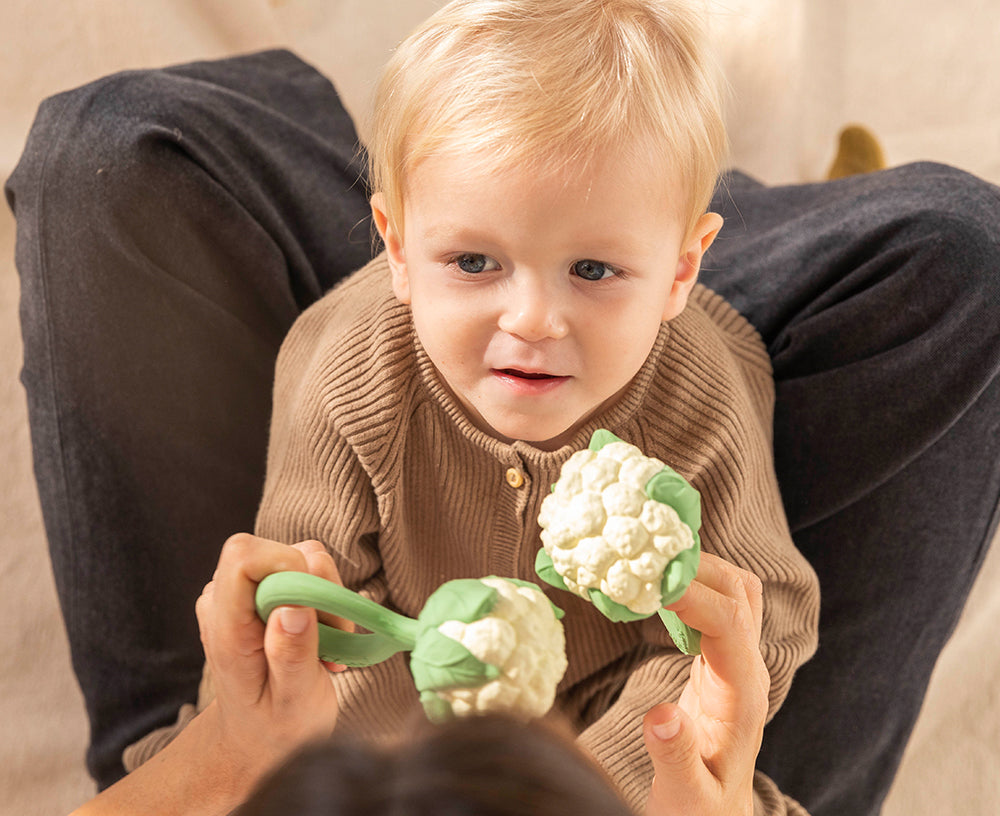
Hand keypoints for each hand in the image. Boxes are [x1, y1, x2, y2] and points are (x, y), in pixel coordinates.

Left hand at [195, 533, 346, 779]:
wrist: (257, 735)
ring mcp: (242, 592)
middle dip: (318, 586)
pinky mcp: (263, 588)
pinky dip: (323, 598)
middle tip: (331, 635)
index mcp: (226, 627)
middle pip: (278, 552)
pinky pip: (304, 567)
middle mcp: (226, 599)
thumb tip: (293, 607)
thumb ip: (291, 655)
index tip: (317, 609)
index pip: (243, 557)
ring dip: (325, 595)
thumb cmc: (275, 726)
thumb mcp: (293, 703)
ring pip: (299, 556)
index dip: (287, 566)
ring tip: (325, 644)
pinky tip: (321, 637)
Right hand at [643, 552, 768, 815]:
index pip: (728, 623)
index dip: (692, 593)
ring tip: (647, 561)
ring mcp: (738, 661)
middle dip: (694, 564)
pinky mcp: (721, 659)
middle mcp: (747, 670)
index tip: (647, 579)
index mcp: (741, 697)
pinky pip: (717, 603)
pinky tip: (655, 584)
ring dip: (697, 566)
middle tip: (639, 555)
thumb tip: (660, 716)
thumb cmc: (699, 810)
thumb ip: (674, 756)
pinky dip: (691, 582)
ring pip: (735, 589)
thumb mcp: (684, 796)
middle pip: (738, 592)